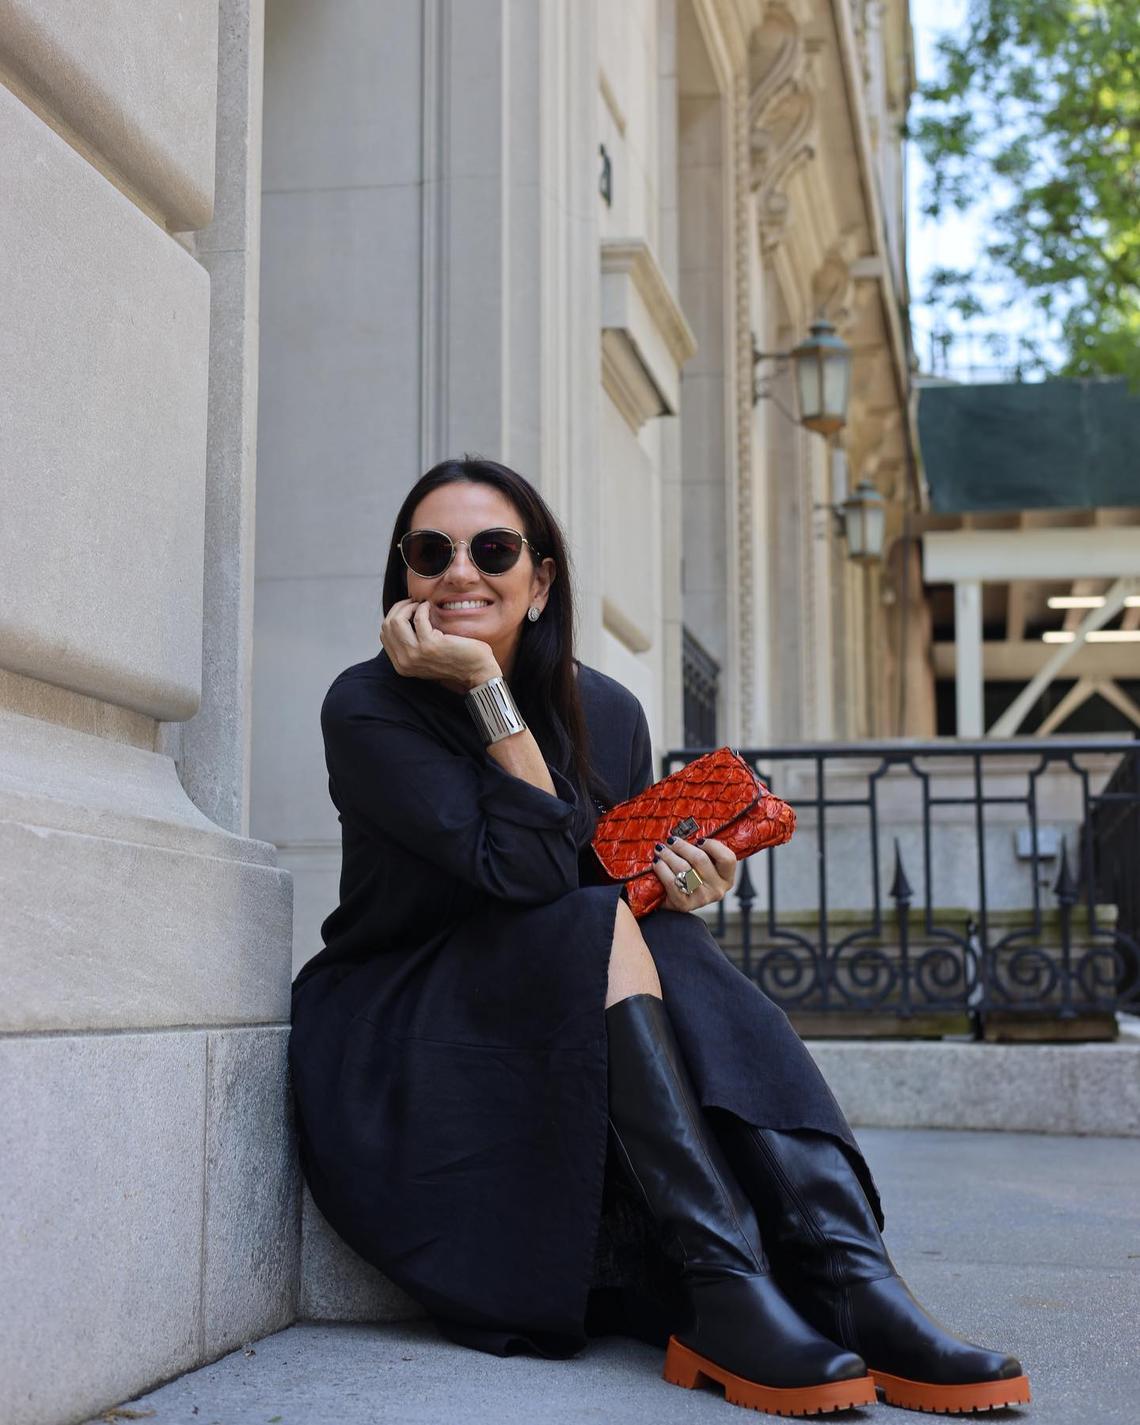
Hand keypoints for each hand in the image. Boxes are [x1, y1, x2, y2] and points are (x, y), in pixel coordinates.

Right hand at [380, 598, 499, 688]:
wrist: (476, 671)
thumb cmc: (455, 660)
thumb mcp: (425, 656)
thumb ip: (411, 644)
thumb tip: (401, 618)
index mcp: (402, 665)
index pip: (384, 634)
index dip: (394, 616)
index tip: (407, 609)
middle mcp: (405, 661)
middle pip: (387, 625)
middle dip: (399, 608)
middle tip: (413, 603)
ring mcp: (416, 654)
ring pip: (397, 620)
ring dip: (408, 606)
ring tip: (421, 605)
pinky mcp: (430, 645)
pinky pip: (419, 617)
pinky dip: (423, 607)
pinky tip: (430, 607)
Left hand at [651, 836, 736, 912]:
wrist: (672, 901)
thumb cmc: (689, 875)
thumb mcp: (702, 865)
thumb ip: (702, 851)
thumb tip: (687, 829)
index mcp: (726, 878)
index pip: (727, 858)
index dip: (712, 845)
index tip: (698, 839)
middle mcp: (717, 890)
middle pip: (700, 859)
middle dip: (681, 846)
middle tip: (670, 840)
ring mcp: (701, 899)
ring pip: (684, 869)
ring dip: (668, 855)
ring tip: (660, 849)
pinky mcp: (684, 905)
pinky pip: (672, 881)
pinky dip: (662, 869)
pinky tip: (657, 862)